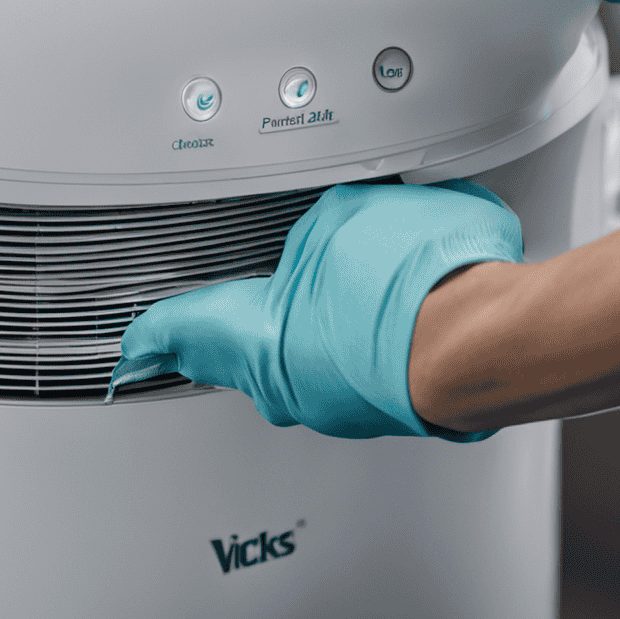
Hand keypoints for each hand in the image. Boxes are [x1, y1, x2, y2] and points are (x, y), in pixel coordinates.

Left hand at [111, 180, 522, 441]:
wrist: (487, 338)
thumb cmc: (415, 284)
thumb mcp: (352, 212)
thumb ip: (328, 220)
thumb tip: (339, 227)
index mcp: (258, 334)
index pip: (182, 332)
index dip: (155, 332)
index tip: (132, 346)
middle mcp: (293, 384)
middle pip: (254, 342)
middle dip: (263, 308)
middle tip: (281, 276)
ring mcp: (343, 402)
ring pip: (314, 353)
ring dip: (328, 318)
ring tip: (367, 278)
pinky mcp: (389, 406)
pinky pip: (361, 363)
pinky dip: (370, 334)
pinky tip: (400, 304)